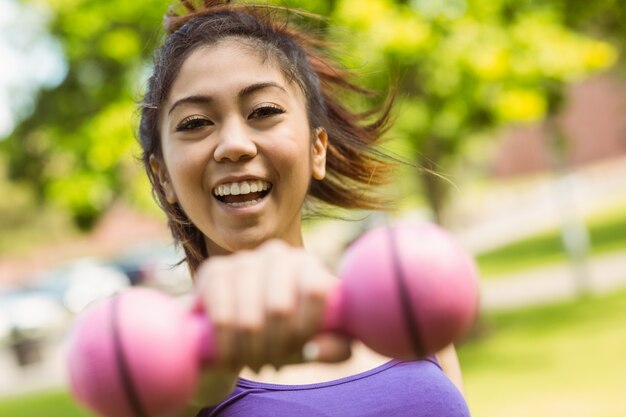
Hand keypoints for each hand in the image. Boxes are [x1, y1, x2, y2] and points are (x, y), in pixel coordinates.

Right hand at [194, 240, 351, 372]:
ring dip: (251, 352)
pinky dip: (228, 347)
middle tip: (273, 364)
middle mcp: (277, 254)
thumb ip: (334, 347)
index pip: (315, 290)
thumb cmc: (283, 333)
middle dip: (277, 347)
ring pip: (250, 319)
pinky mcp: (213, 272)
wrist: (233, 327)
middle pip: (281, 308)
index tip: (300, 349)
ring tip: (253, 362)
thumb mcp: (315, 343)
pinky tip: (230, 357)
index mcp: (308, 264)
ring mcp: (243, 260)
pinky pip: (222, 318)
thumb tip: (324, 349)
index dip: (307, 328)